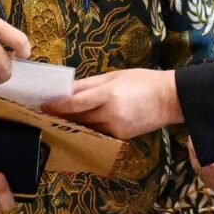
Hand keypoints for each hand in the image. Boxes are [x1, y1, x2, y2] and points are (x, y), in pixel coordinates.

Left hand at [42, 69, 183, 138]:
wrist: (170, 99)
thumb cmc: (142, 81)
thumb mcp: (115, 75)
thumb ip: (89, 84)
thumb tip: (67, 89)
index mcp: (109, 94)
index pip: (75, 103)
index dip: (57, 106)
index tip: (43, 106)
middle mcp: (111, 114)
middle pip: (78, 117)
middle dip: (61, 116)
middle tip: (44, 113)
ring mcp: (116, 128)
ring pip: (87, 128)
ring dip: (73, 124)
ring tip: (58, 119)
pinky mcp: (121, 137)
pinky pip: (98, 133)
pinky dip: (88, 128)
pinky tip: (80, 124)